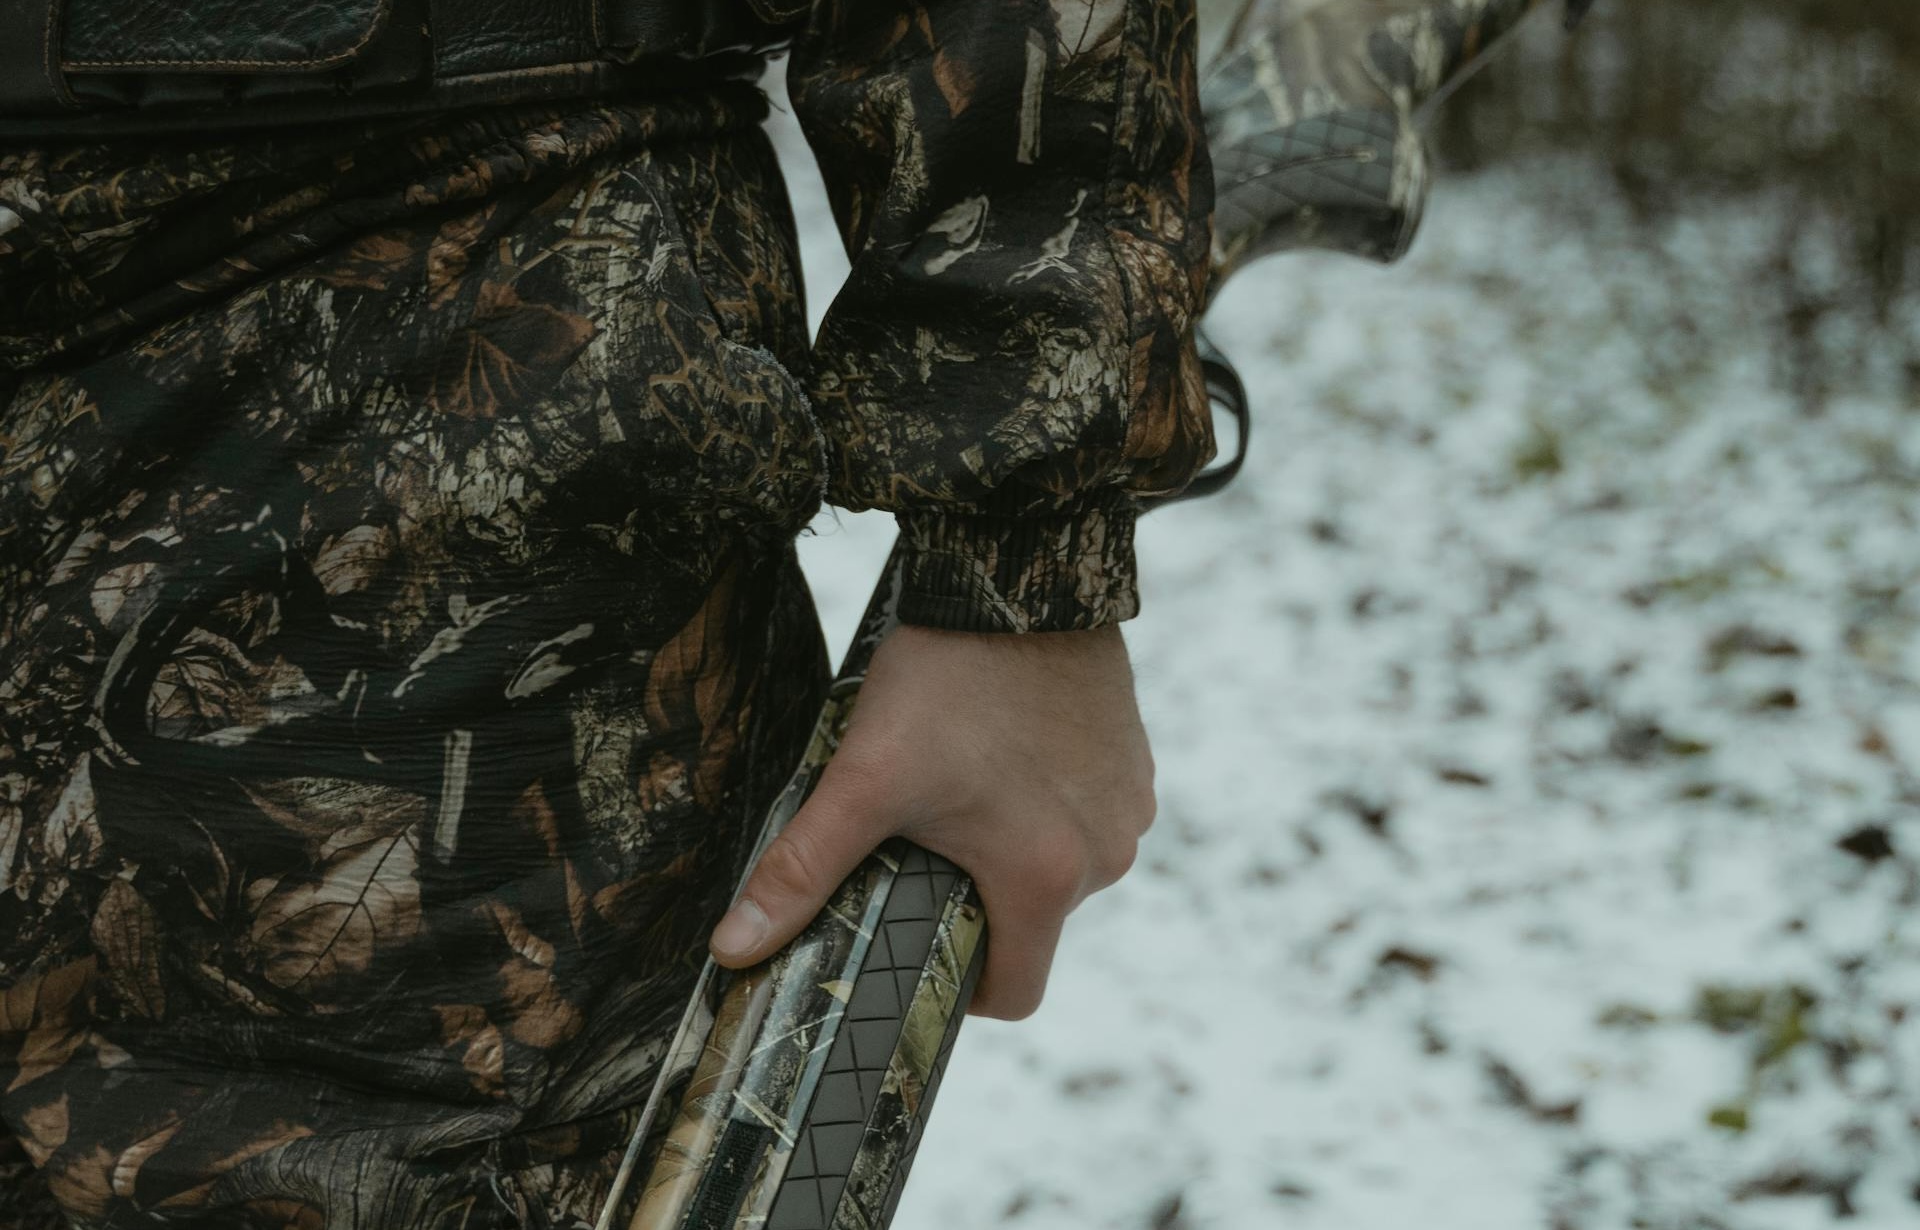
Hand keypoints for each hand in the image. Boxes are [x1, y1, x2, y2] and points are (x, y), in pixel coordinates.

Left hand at [707, 622, 1155, 1019]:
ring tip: (965, 787)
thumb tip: (734, 947)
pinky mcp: (1137, 763)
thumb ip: (800, 870)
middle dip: (980, 899)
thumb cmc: (946, 678)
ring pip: (1065, 867)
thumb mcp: (862, 778)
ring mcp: (1130, 806)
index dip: (963, 989)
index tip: (923, 946)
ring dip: (1019, 848)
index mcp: (1046, 877)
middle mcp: (1107, 854)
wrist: (1018, 574)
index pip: (1014, 993)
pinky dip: (1051, 803)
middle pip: (1035, 924)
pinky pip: (1092, 815)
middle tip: (925, 842)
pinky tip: (1009, 755)